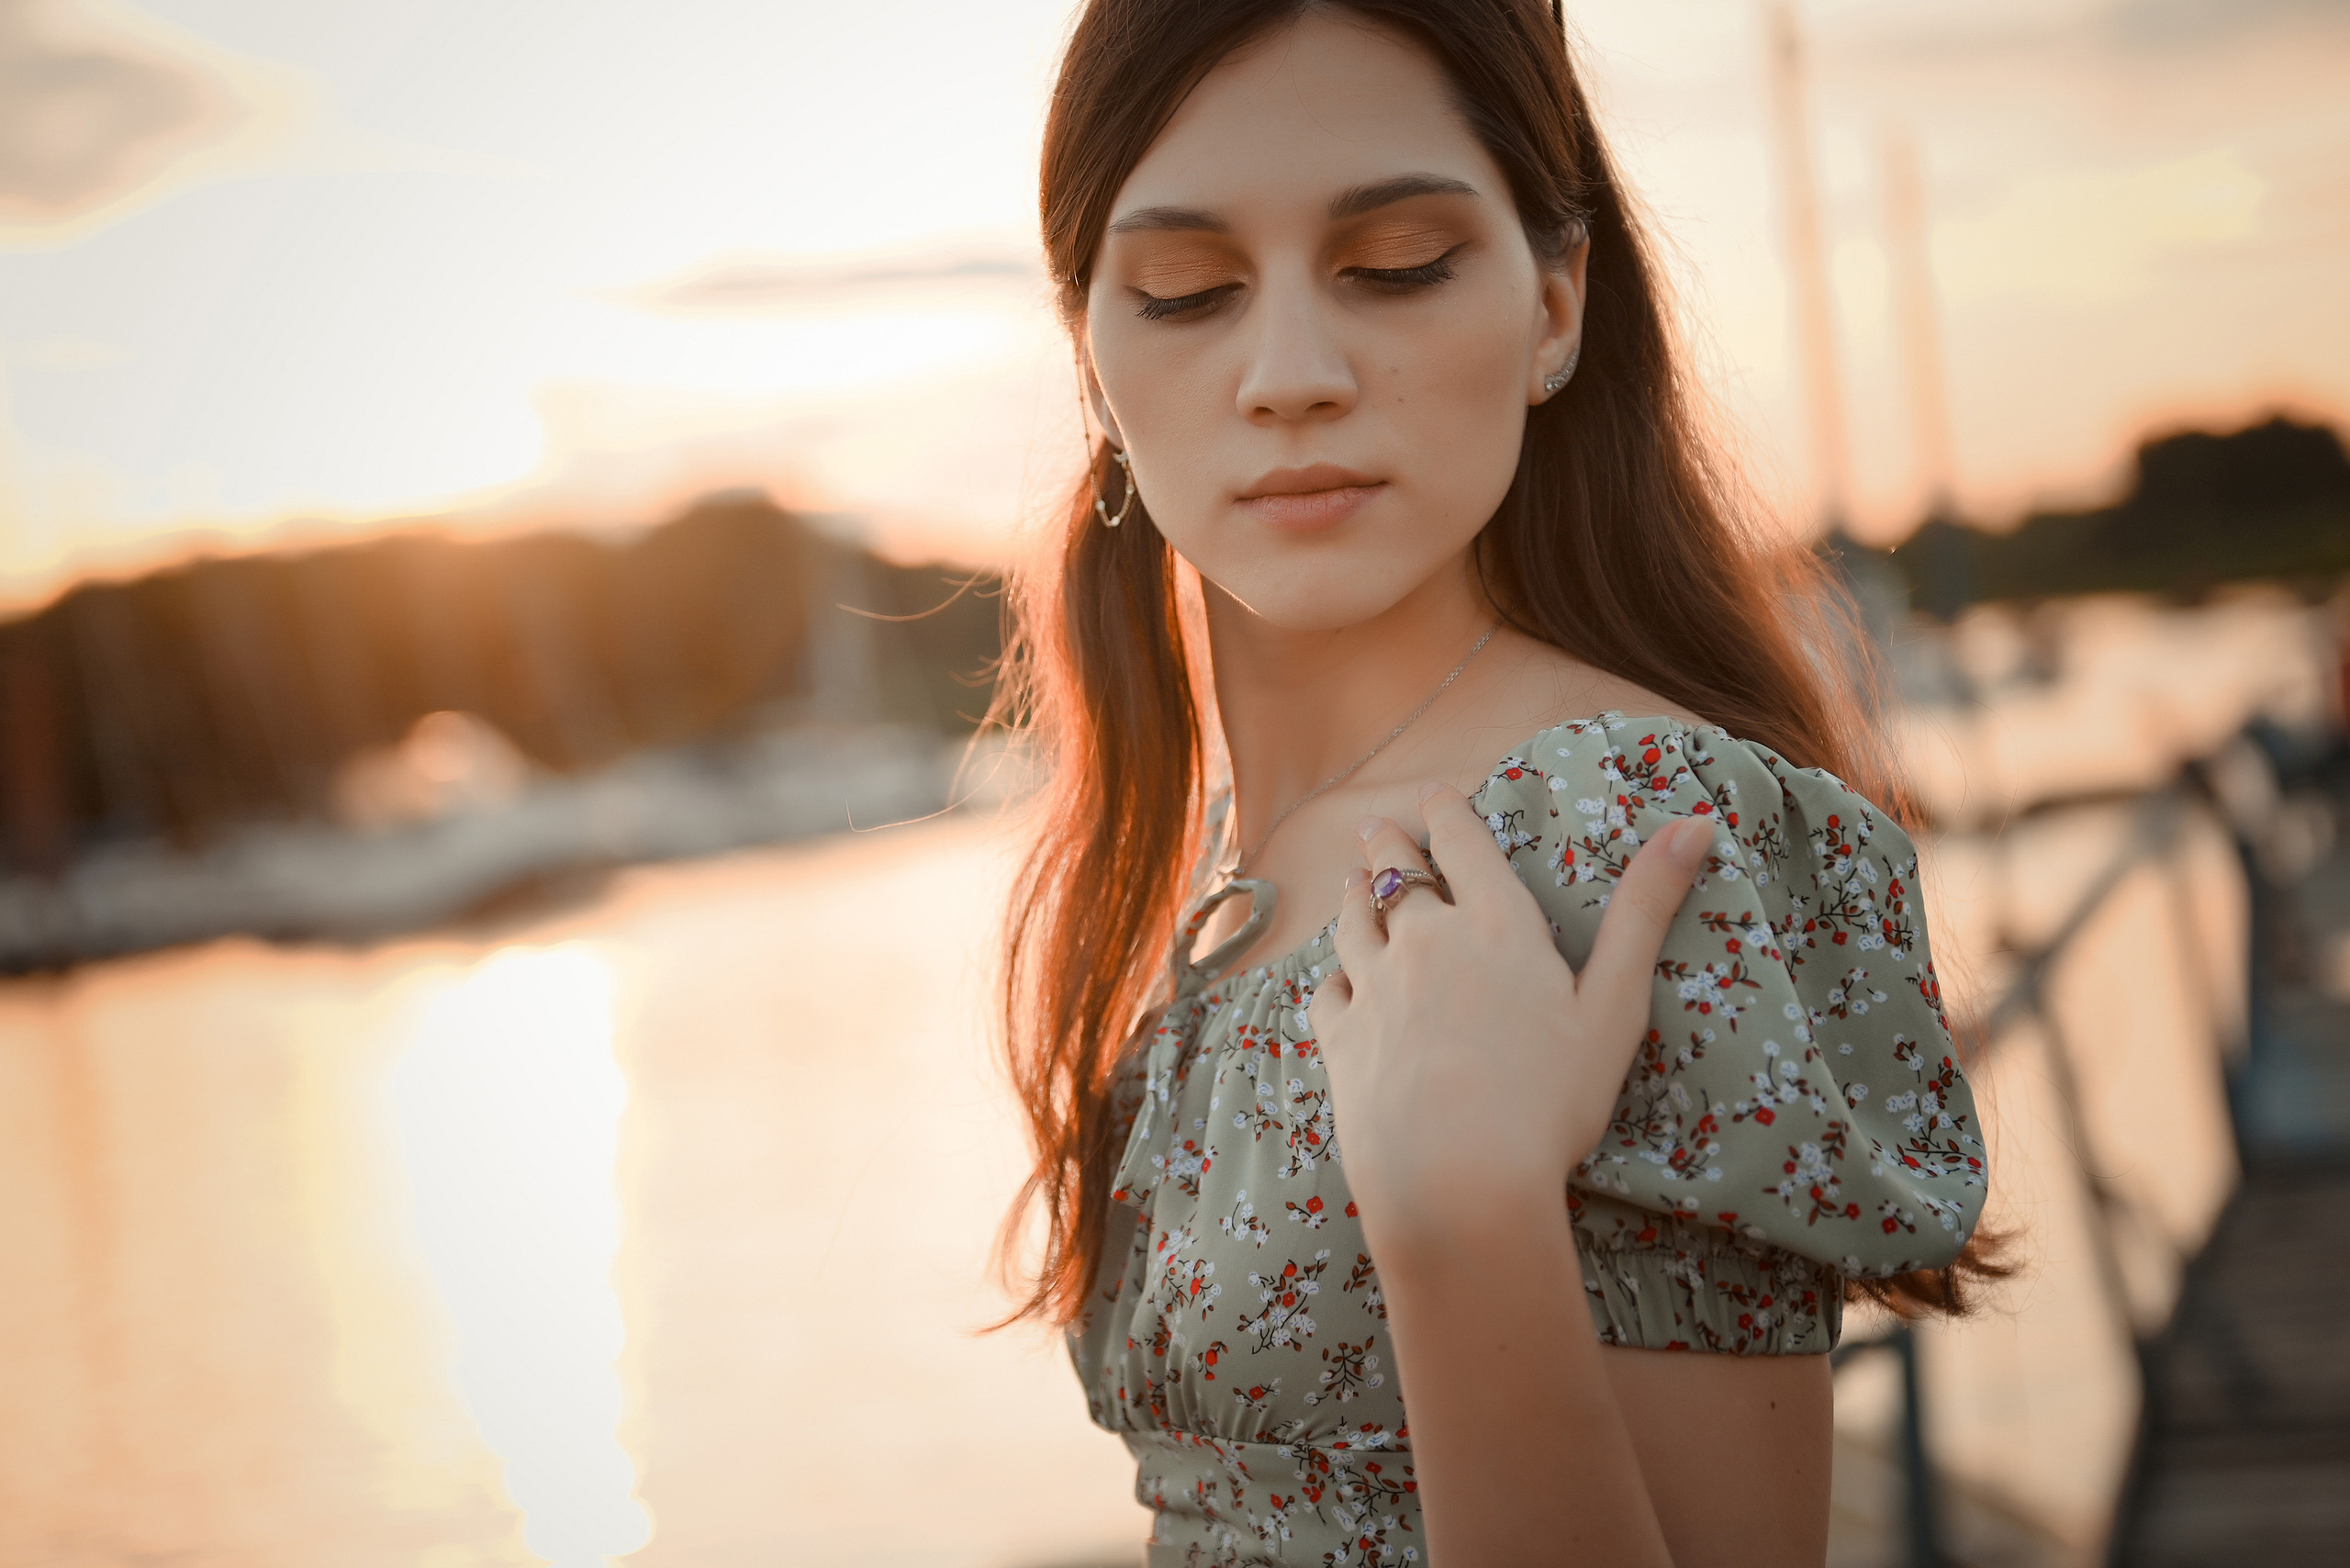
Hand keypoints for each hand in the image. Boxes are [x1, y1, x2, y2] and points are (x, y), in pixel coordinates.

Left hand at [1307, 783, 1710, 1244]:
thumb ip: (1646, 912)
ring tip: (1351, 879)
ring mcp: (1374, 989)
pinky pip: (1328, 991)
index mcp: (1495, 926)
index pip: (1463, 845)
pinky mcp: (1340, 1041)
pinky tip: (1337, 979)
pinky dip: (1333, 975)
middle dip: (1388, 845)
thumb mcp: (1615, 1006)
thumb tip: (1696, 822)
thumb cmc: (1551, 1101)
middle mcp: (1425, 942)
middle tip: (1377, 827)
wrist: (1458, 1183)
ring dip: (1353, 895)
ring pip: (1353, 924)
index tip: (1434, 793)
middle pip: (1395, 875)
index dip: (1447, 812)